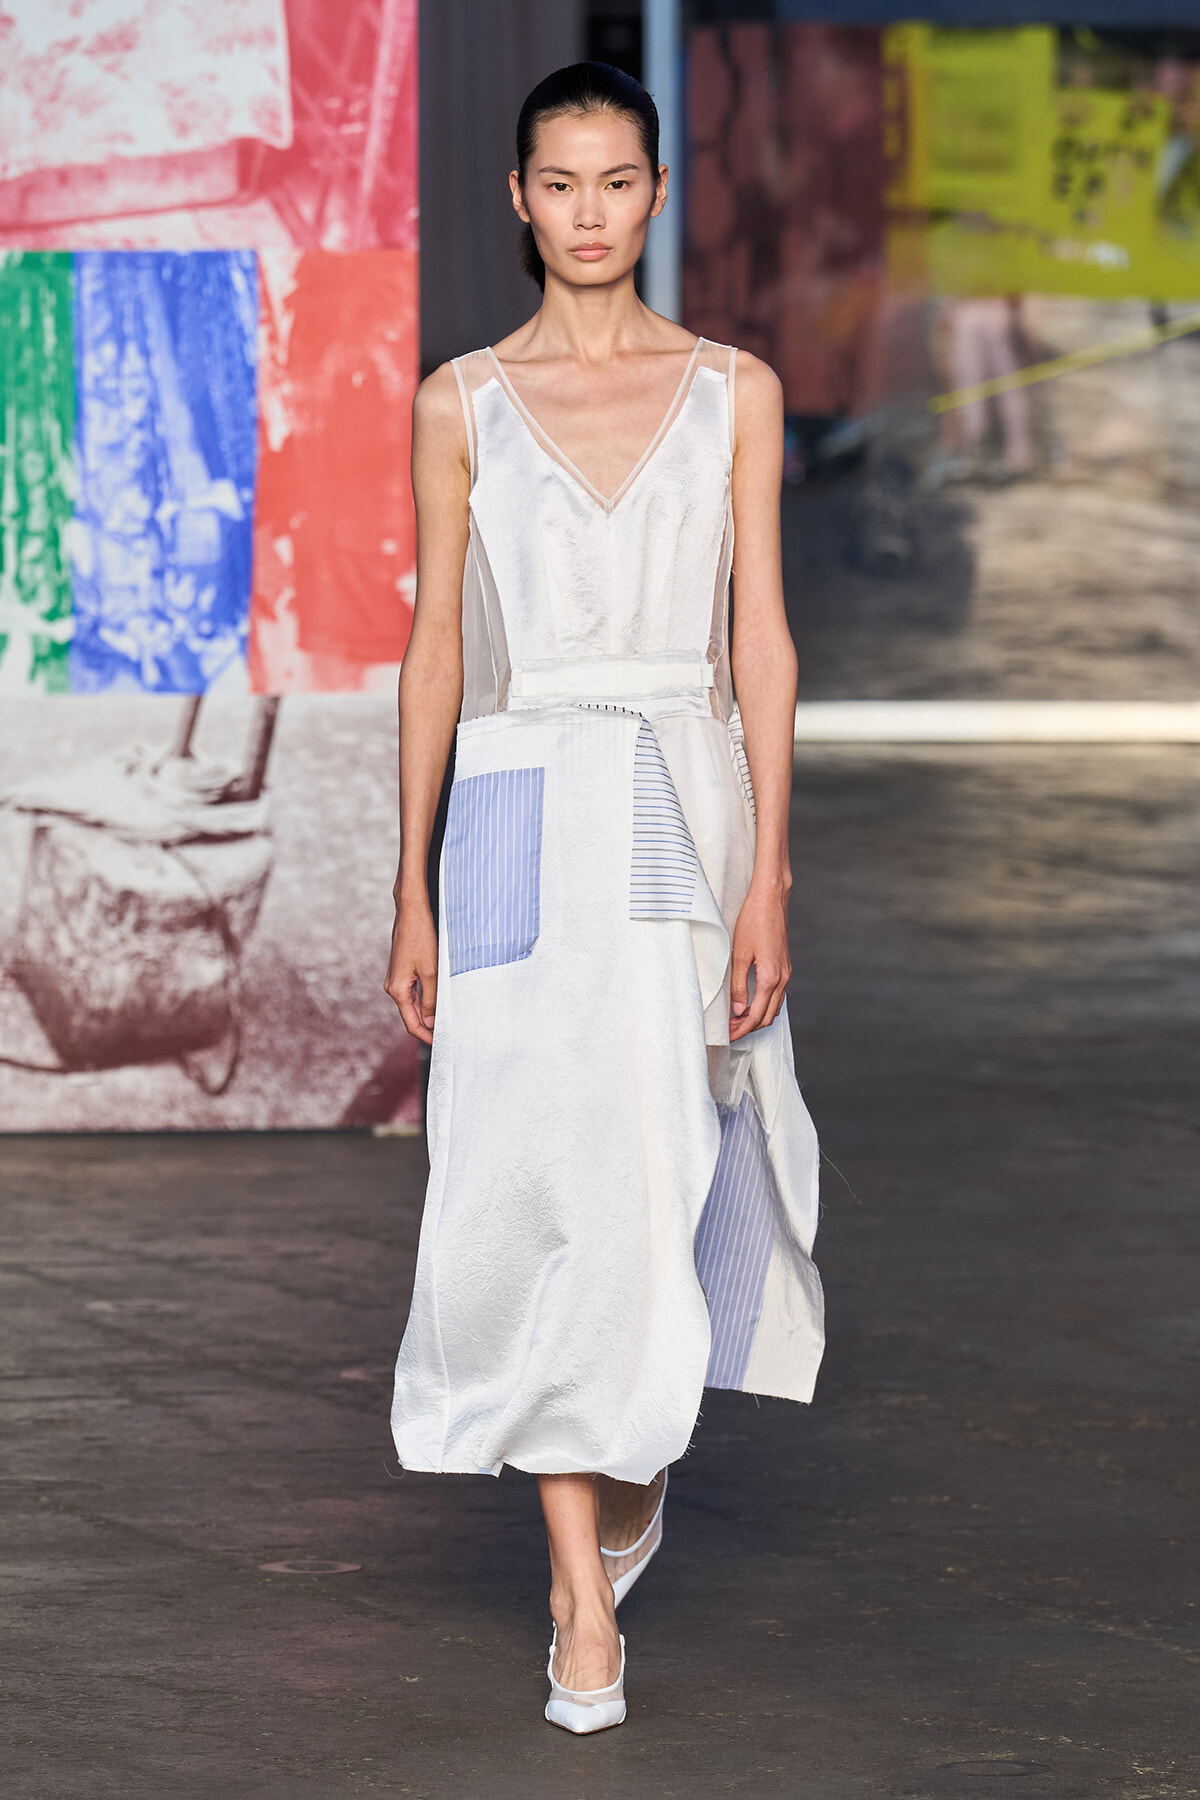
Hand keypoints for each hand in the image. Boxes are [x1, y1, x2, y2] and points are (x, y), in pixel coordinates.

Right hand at [384, 897, 438, 1043]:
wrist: (411, 911)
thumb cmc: (420, 937)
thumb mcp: (431, 971)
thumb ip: (431, 999)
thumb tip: (430, 1023)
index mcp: (398, 990)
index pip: (412, 1024)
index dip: (427, 1037)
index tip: (442, 1045)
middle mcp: (393, 986)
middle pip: (412, 1016)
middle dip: (428, 1028)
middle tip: (448, 1036)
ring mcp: (396, 978)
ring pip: (413, 1005)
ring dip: (428, 1015)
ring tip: (446, 1023)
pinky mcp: (402, 971)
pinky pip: (413, 993)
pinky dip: (425, 1001)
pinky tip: (438, 1004)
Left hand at [729, 879, 790, 1040]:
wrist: (771, 900)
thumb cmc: (754, 921)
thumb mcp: (740, 954)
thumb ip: (739, 985)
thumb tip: (739, 1010)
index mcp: (771, 977)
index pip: (756, 1015)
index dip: (741, 1029)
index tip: (728, 1034)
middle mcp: (782, 978)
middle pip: (767, 1016)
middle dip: (748, 1028)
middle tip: (729, 1031)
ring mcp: (786, 973)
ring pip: (774, 1007)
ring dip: (757, 1018)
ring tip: (737, 1020)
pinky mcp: (785, 967)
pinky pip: (778, 995)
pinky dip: (765, 1006)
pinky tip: (752, 1004)